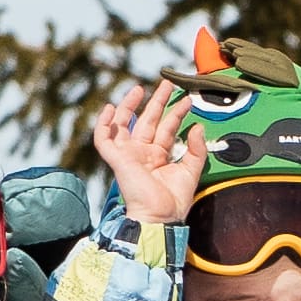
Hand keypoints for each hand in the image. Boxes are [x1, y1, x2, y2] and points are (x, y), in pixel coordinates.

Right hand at [94, 80, 197, 232]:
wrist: (160, 217)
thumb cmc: (173, 201)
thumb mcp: (192, 171)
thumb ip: (197, 149)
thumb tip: (197, 126)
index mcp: (158, 156)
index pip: (166, 128)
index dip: (176, 113)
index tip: (188, 101)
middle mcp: (142, 153)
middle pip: (147, 120)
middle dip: (157, 102)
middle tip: (167, 84)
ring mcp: (128, 155)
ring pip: (124, 124)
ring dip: (130, 106)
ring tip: (140, 88)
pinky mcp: (117, 159)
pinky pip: (103, 139)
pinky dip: (103, 124)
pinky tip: (109, 108)